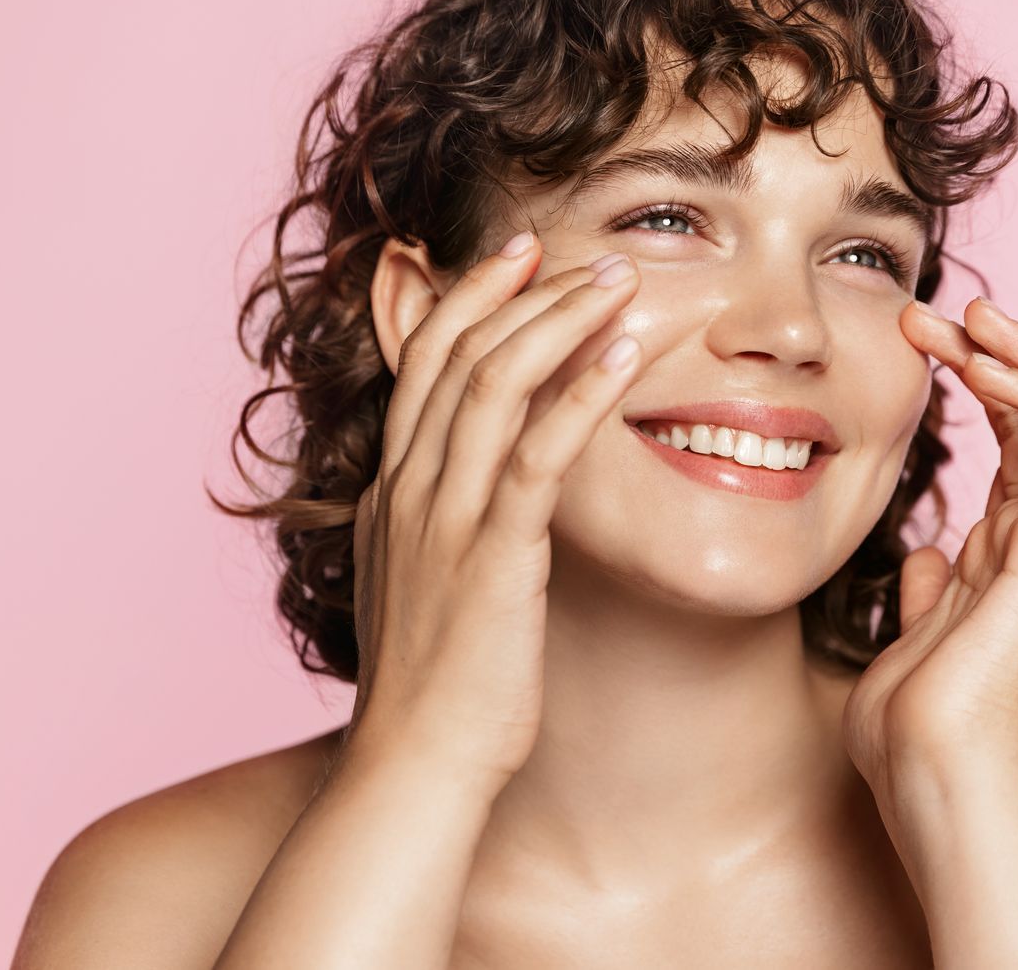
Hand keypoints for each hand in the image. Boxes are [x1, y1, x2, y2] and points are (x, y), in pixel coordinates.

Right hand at [342, 235, 643, 791]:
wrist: (413, 768)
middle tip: (584, 249)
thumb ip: (439, 523)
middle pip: (455, 349)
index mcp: (393, 488)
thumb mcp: (422, 584)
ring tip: (620, 280)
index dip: (471, 296)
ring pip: (494, 382)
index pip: (423, 360)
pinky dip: (581, 393)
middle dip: (521, 288)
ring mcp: (444, 519)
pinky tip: (624, 357)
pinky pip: (537, 453)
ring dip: (560, 319)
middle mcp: (409, 487)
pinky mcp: (492, 557)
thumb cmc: (433, 688)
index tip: (519, 254)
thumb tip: (469, 494)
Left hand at [842, 296, 1017, 790]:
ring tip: (973, 316)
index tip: (925, 336)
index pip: (1017, 439)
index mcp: (1009, 553)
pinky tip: (989, 367)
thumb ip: (929, 592)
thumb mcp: (910, 637)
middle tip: (941, 311)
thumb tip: (925, 557)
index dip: (980, 378)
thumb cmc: (913, 725)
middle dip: (1000, 354)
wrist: (928, 774)